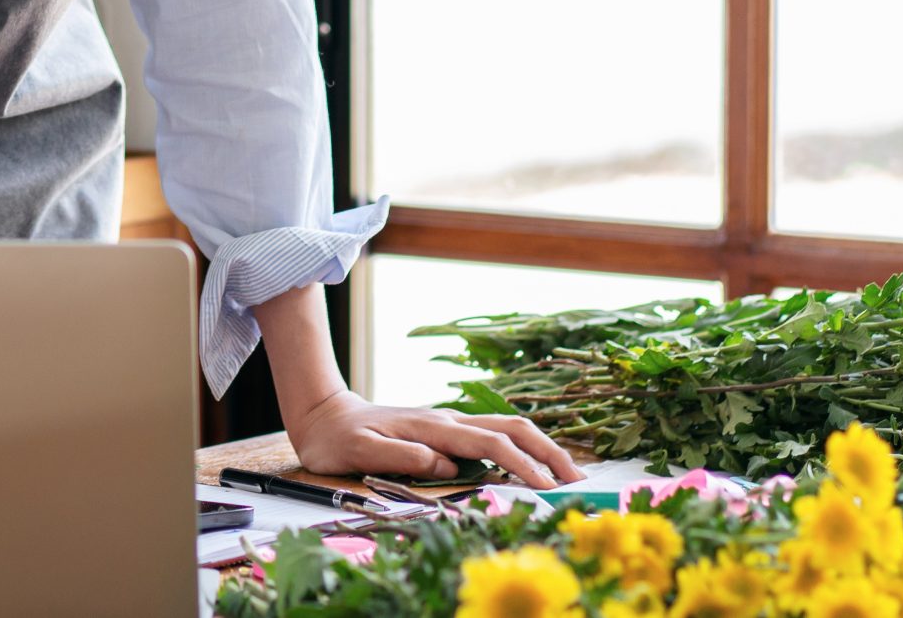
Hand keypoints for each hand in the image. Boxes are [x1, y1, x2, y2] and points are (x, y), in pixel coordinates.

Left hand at [283, 388, 585, 490]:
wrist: (325, 414)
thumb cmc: (339, 439)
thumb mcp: (359, 451)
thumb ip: (400, 456)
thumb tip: (445, 463)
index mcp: (432, 426)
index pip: (489, 443)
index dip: (521, 464)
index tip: (546, 487)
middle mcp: (447, 420)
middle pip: (511, 427)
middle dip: (548, 451)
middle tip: (578, 479)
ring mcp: (449, 422)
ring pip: (507, 426)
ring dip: (541, 446)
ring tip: (567, 473)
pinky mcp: (447, 430)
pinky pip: (493, 434)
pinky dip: (522, 445)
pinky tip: (534, 462)